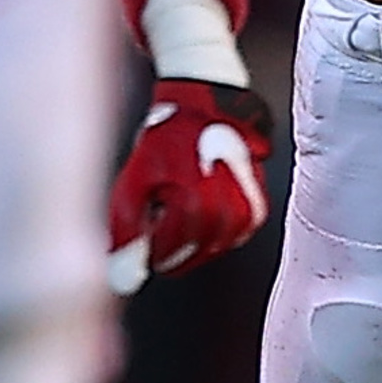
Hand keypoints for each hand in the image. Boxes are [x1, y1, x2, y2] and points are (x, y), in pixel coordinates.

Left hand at [107, 79, 275, 293]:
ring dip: (197, 243)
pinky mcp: (258, 202)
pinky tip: (204, 215)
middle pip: (194, 254)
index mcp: (193, 202)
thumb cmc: (165, 138)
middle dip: (174, 250)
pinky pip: (238, 233)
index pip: (167, 253)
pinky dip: (219, 232)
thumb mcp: (133, 182)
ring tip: (182, 218)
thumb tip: (123, 278)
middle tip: (160, 237)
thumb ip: (126, 232)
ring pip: (219, 247)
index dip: (150, 253)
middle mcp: (226, 206)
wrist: (202, 104)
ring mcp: (247, 205)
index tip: (143, 245)